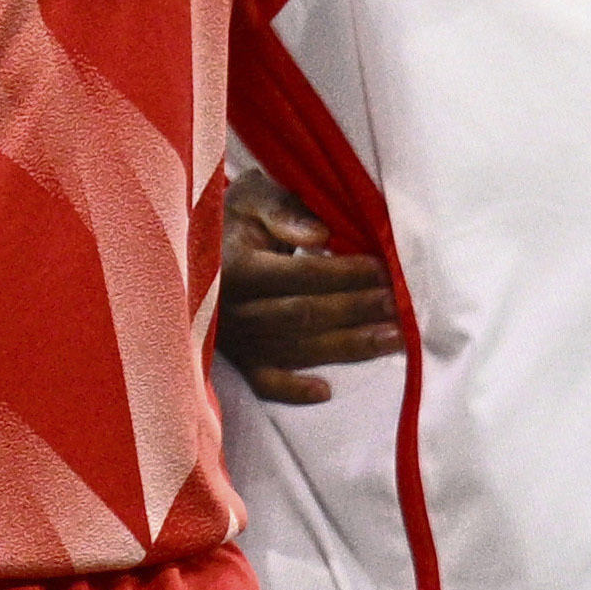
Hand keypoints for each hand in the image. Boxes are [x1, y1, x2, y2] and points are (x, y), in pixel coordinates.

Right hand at [214, 171, 399, 403]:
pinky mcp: (237, 358)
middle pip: (303, 315)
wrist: (191, 245)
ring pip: (295, 349)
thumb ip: (283, 210)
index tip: (383, 270)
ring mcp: (234, 339)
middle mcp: (231, 309)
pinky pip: (263, 381)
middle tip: (399, 305)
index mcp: (234, 267)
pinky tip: (325, 392)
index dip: (344, 275)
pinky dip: (291, 390)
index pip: (300, 275)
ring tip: (394, 339)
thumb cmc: (234, 217)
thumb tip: (320, 234)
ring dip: (347, 347)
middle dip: (356, 310)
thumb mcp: (252, 197)